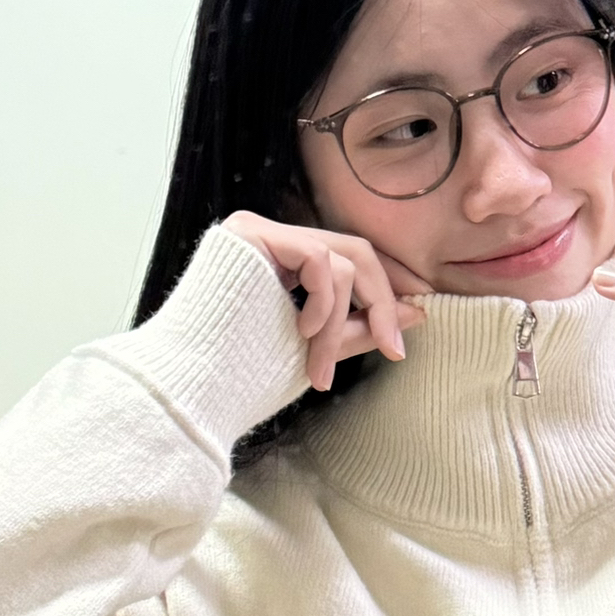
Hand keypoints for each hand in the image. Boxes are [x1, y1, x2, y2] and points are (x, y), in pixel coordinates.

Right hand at [220, 213, 429, 392]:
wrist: (193, 384)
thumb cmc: (245, 374)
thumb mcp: (316, 348)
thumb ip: (360, 327)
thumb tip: (415, 312)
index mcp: (285, 262)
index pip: (350, 257)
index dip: (390, 281)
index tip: (421, 309)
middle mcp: (272, 239)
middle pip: (354, 251)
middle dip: (381, 300)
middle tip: (395, 348)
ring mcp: (258, 231)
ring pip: (338, 262)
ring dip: (340, 323)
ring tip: (320, 368)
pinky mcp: (249, 233)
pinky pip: (318, 259)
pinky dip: (323, 303)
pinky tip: (302, 332)